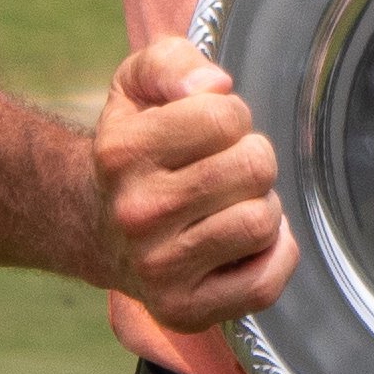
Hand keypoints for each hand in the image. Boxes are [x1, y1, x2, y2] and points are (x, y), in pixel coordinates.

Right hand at [92, 37, 291, 333]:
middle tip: (227, 169)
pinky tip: (247, 243)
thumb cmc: (137, 148)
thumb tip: (214, 86)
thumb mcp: (138, 86)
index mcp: (122, 153)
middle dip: (252, 159)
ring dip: (261, 206)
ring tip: (231, 204)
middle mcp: (135, 214)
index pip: (226, 115)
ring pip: (261, 223)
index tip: (211, 131)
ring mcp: (157, 269)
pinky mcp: (183, 311)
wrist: (98, 227)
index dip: (231, 116)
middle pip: (253, 169)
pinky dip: (274, 255)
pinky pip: (265, 282)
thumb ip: (173, 63)